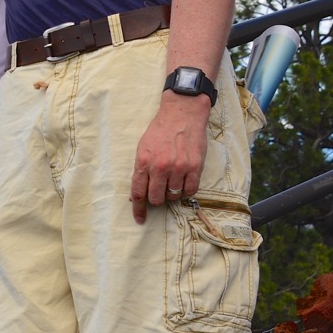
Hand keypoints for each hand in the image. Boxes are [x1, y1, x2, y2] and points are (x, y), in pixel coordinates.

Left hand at [129, 92, 211, 222]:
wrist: (182, 114)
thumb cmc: (160, 131)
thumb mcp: (143, 148)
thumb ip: (140, 170)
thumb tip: (137, 195)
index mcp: (143, 162)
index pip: (138, 194)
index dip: (138, 209)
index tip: (140, 219)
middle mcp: (160, 167)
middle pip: (156, 199)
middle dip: (157, 199)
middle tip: (160, 191)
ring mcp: (178, 168)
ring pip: (173, 196)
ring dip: (172, 193)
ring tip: (173, 180)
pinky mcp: (195, 167)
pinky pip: (190, 190)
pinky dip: (186, 190)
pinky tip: (184, 181)